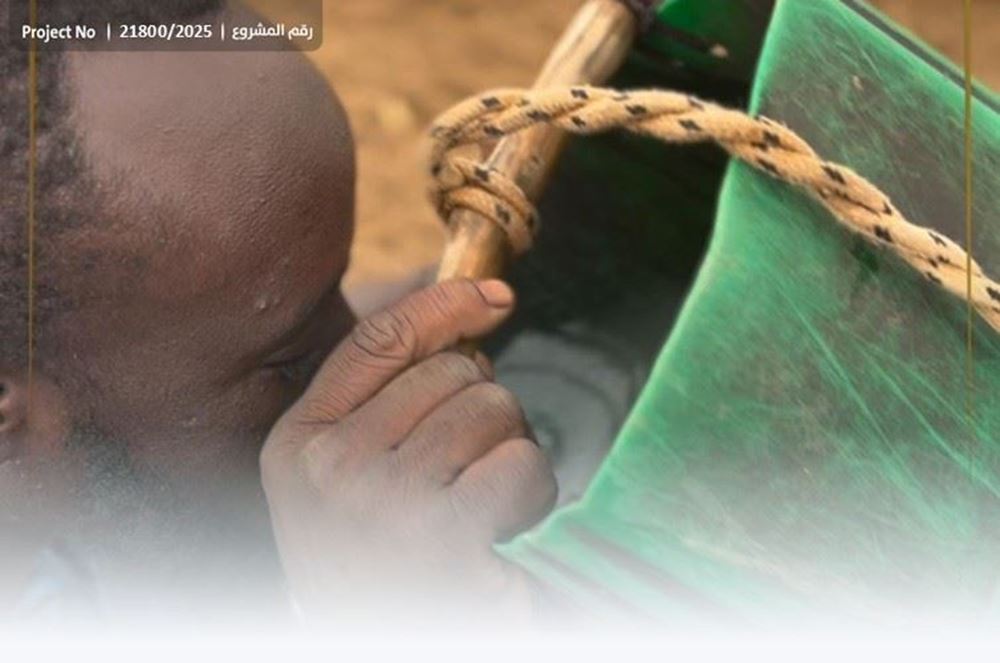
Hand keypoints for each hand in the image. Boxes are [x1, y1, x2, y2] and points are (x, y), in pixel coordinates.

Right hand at [260, 279, 555, 617]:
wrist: (382, 641)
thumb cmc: (376, 559)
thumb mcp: (346, 475)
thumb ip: (385, 400)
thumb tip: (466, 319)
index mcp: (301, 441)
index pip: (378, 340)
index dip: (444, 305)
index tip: (494, 297)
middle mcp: (332, 465)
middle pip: (452, 373)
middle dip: (483, 409)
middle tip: (469, 467)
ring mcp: (384, 498)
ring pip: (492, 408)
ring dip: (509, 449)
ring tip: (481, 500)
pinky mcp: (442, 533)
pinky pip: (519, 461)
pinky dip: (531, 489)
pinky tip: (503, 524)